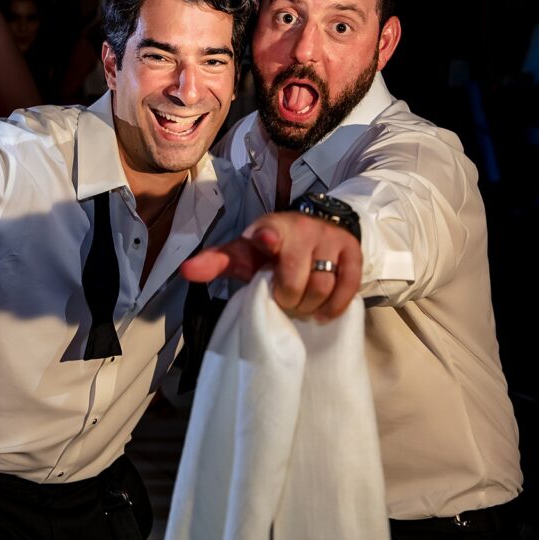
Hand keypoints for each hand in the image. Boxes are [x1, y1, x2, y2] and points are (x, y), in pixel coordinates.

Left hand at [181, 211, 361, 320]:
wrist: (316, 232)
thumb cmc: (272, 250)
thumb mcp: (245, 253)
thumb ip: (216, 262)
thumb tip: (186, 272)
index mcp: (271, 227)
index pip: (270, 230)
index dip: (268, 235)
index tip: (264, 239)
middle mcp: (302, 228)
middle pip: (295, 277)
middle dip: (286, 297)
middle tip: (282, 300)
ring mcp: (330, 239)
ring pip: (322, 285)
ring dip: (308, 305)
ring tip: (300, 305)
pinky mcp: (352, 252)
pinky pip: (347, 287)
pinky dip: (333, 306)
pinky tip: (321, 312)